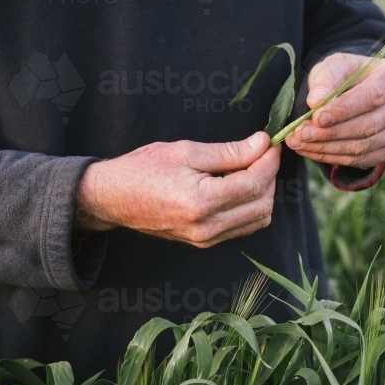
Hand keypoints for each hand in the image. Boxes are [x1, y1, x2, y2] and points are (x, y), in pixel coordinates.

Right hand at [74, 132, 280, 247]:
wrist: (113, 198)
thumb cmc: (143, 169)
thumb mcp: (186, 151)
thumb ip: (229, 151)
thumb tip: (262, 143)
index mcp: (202, 202)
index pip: (254, 183)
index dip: (269, 161)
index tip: (271, 142)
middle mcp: (208, 227)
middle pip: (262, 204)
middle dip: (269, 176)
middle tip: (261, 152)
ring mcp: (206, 239)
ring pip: (258, 219)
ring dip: (262, 193)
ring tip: (250, 167)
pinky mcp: (204, 242)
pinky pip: (242, 227)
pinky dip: (250, 206)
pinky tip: (239, 185)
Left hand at [285, 53, 384, 168]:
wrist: (353, 91)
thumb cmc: (345, 75)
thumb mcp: (333, 67)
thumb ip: (325, 81)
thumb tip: (315, 102)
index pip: (373, 96)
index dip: (344, 110)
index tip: (317, 117)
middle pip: (369, 125)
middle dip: (331, 132)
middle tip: (301, 133)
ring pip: (363, 146)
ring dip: (327, 147)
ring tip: (298, 142)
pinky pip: (361, 160)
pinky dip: (332, 157)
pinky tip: (310, 150)